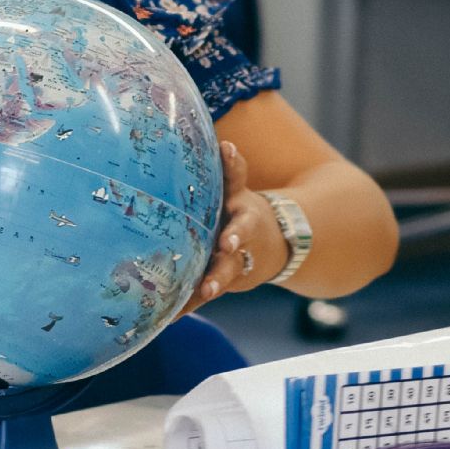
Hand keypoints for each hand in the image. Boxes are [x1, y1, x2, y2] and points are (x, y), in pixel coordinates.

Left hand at [184, 142, 287, 311]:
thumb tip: (201, 131)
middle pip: (241, 230)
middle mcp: (242, 227)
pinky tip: (171, 317)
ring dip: (218, 278)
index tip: (228, 149)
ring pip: (230, 268)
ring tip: (207, 288)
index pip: (238, 175)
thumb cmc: (240, 209)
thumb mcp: (237, 187)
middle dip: (235, 237)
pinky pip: (209, 292)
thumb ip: (228, 166)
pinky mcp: (230, 279)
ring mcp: (239, 256)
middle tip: (227, 243)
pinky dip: (191, 304)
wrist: (278, 243)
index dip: (234, 162)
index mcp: (238, 199)